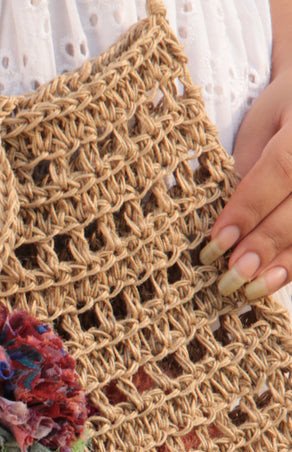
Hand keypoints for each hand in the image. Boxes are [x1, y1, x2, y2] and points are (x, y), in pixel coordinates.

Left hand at [200, 65, 291, 299]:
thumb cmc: (281, 114)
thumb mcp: (259, 131)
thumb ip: (246, 173)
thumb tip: (220, 228)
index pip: (282, 169)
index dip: (248, 209)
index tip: (216, 241)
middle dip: (265, 243)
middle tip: (232, 273)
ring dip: (284, 263)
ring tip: (251, 288)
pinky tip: (271, 282)